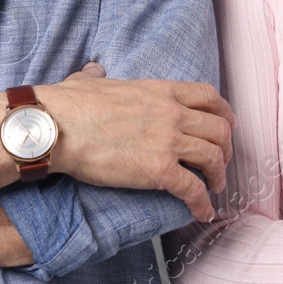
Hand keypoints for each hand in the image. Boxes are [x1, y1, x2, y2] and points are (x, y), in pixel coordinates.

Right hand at [36, 62, 236, 222]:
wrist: (56, 127)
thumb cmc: (69, 105)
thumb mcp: (91, 80)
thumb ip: (99, 76)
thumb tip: (93, 71)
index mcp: (161, 90)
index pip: (210, 96)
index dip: (224, 114)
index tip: (226, 127)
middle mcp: (172, 113)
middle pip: (220, 129)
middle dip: (227, 149)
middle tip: (220, 164)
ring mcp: (168, 141)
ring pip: (214, 158)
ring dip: (219, 176)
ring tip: (214, 188)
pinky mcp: (158, 170)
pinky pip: (193, 189)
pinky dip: (202, 203)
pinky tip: (201, 212)